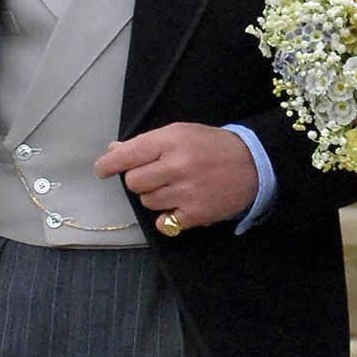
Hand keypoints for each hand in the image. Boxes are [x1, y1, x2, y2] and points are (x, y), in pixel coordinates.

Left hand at [95, 124, 258, 233]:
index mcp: (171, 141)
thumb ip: (147, 143)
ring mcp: (186, 192)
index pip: (127, 154)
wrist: (254, 164)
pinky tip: (181, 205)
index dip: (109, 164)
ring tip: (175, 188)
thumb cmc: (212, 146)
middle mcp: (177, 166)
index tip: (102, 170)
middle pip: (133, 182)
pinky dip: (167, 216)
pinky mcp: (195, 214)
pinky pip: (163, 222)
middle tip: (157, 175)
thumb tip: (113, 151)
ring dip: (155, 197)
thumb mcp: (181, 133)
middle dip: (141, 180)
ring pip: (147, 201)